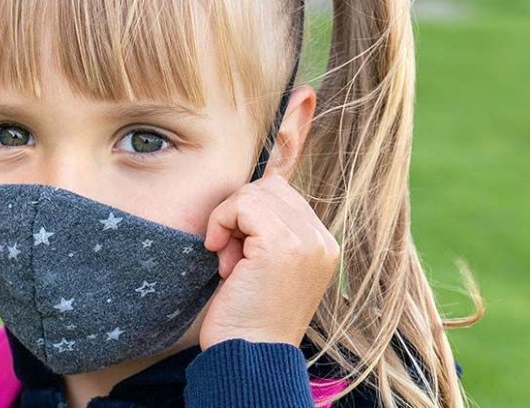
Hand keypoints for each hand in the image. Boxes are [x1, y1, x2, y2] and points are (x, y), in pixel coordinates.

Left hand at [199, 174, 339, 350]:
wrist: (249, 354)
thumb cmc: (247, 315)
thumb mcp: (265, 266)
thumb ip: (267, 232)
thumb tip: (244, 196)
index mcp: (322, 245)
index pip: (282, 194)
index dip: (249, 214)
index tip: (239, 252)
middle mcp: (321, 240)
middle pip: (268, 188)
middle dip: (238, 215)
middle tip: (232, 256)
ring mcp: (306, 240)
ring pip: (253, 192)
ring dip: (228, 221)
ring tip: (231, 262)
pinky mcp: (283, 244)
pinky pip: (242, 204)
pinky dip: (221, 223)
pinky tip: (220, 256)